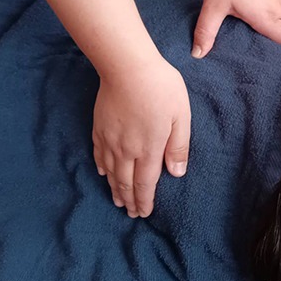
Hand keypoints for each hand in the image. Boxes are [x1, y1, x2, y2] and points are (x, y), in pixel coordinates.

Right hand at [92, 56, 190, 217]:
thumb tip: (176, 173)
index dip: (144, 201)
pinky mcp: (99, 127)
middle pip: (126, 182)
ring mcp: (110, 139)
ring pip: (111, 172)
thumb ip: (178, 146)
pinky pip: (99, 154)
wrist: (127, 66)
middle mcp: (126, 150)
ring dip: (115, 189)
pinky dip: (102, 167)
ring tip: (117, 200)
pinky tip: (103, 173)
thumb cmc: (160, 89)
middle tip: (131, 213)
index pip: (146, 184)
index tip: (143, 213)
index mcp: (149, 149)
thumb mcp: (181, 117)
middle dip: (129, 200)